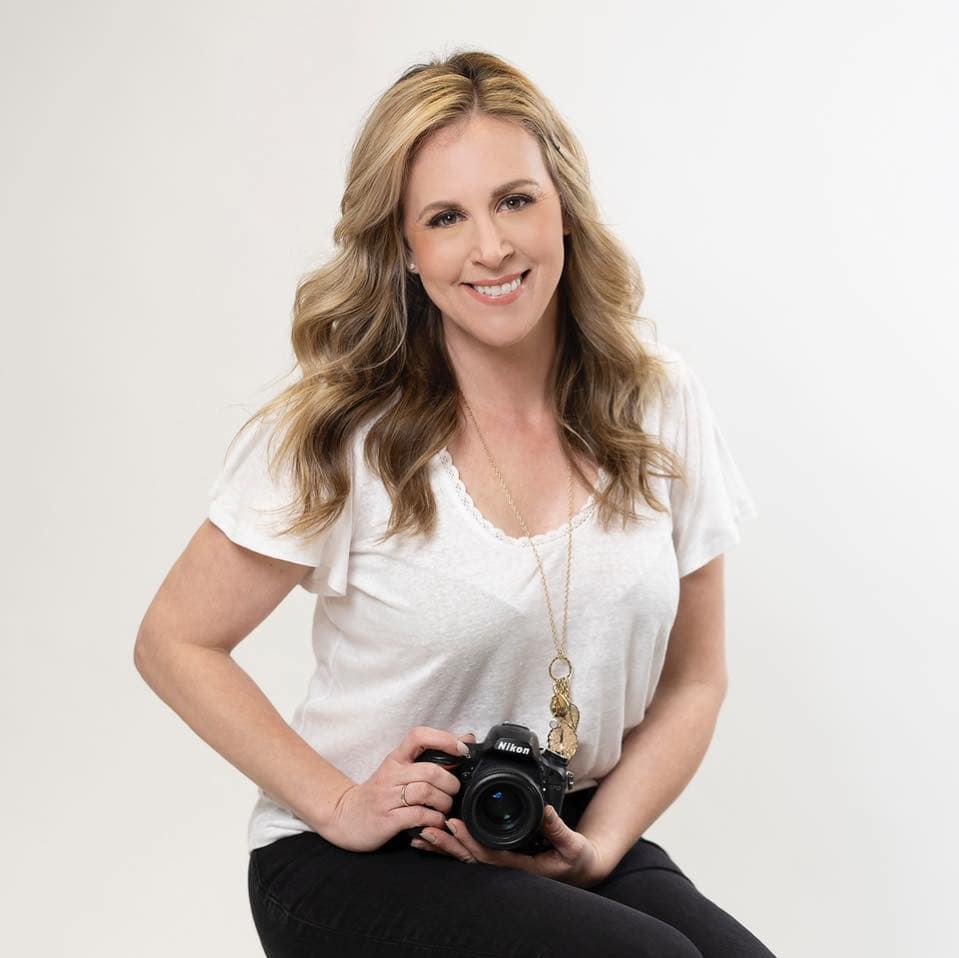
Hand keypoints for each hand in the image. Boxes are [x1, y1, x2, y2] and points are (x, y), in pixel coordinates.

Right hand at [324, 725, 468, 852]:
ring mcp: (387, 797)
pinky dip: (433, 819)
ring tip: (445, 808)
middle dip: (450, 782)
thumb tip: (466, 738)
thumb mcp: (401, 770)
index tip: (462, 749)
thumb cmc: (380, 792)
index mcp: (396, 759)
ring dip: (444, 802)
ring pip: (425, 792)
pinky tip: (436, 821)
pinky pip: (417, 816)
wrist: (346, 817)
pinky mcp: (387, 820)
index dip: (443, 739)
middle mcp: (391, 775)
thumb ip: (430, 757)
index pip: (418, 736)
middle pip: (429, 770)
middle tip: (454, 790)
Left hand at [411, 755, 615, 887]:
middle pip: (470, 857)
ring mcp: (501, 863)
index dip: (470, 842)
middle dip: (447, 844)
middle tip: (426, 828)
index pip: (489, 856)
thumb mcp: (573, 845)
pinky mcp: (499, 856)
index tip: (453, 825)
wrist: (579, 868)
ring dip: (444, 846)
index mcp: (521, 866)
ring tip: (420, 834)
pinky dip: (452, 845)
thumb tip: (545, 809)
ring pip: (466, 856)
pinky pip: (471, 852)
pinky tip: (435, 836)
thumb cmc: (576, 859)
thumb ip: (558, 828)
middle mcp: (506, 867)